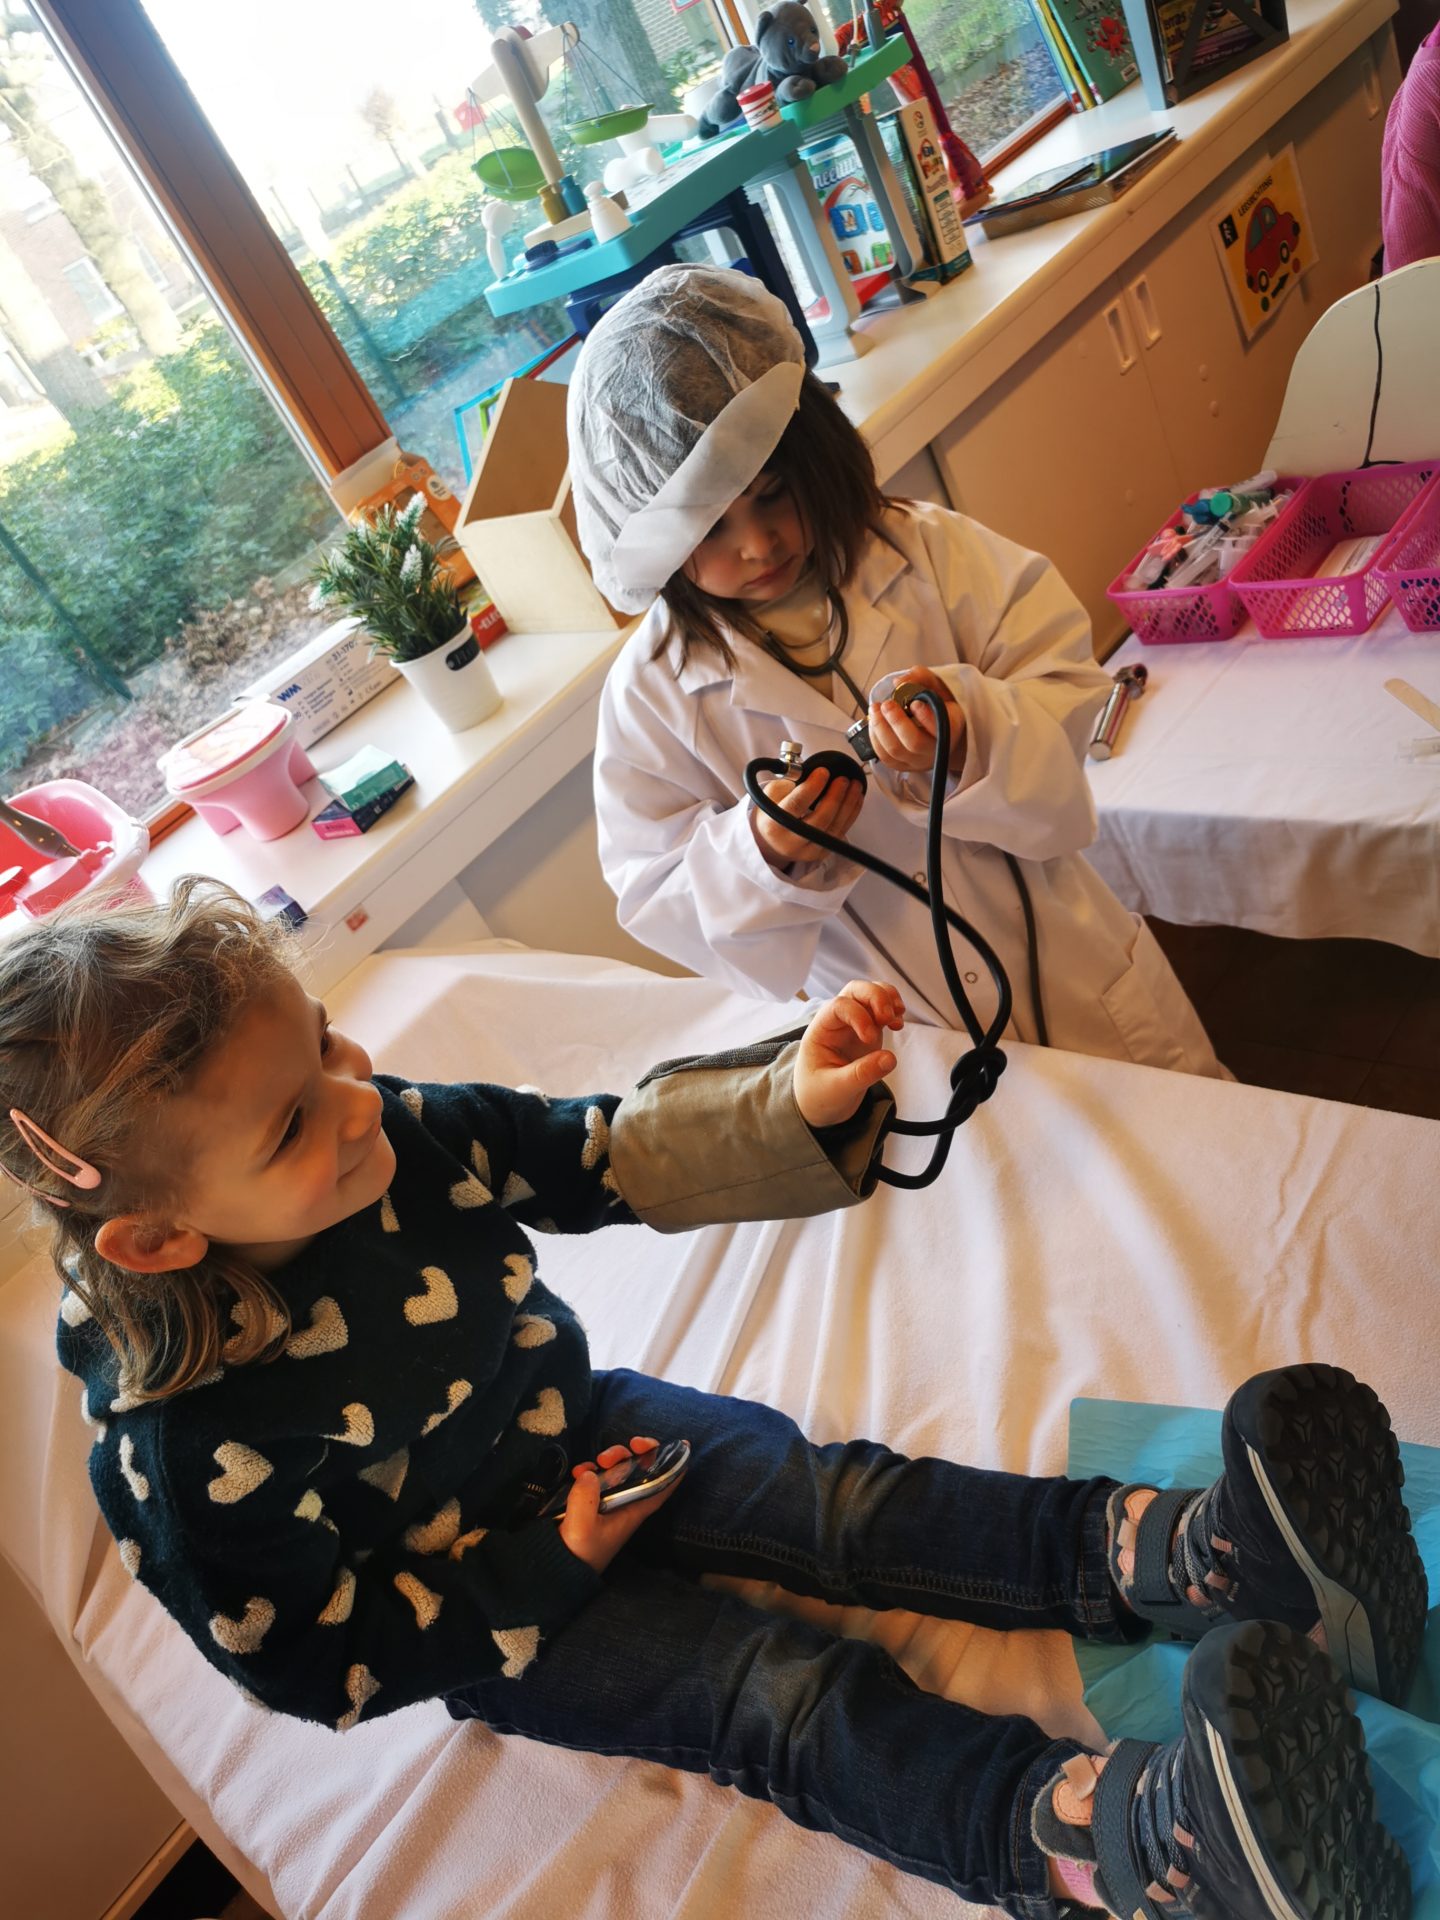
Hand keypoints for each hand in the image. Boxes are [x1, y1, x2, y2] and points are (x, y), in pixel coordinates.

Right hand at [557, 1437, 683, 1573]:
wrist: (561, 1570)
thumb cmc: (579, 1552)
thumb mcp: (582, 1527)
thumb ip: (585, 1498)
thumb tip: (589, 1473)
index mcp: (634, 1510)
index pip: (663, 1487)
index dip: (675, 1467)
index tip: (681, 1446)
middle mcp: (626, 1504)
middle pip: (638, 1471)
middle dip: (628, 1455)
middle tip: (607, 1456)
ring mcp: (609, 1502)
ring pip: (618, 1472)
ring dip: (608, 1461)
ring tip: (590, 1464)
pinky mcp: (592, 1503)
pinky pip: (596, 1479)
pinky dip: (589, 1470)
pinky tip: (577, 1472)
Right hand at [752, 768, 863, 869]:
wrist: (770, 841)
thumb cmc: (771, 815)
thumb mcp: (769, 796)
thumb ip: (788, 784)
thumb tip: (813, 775)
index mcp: (774, 825)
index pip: (796, 805)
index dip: (812, 787)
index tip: (823, 772)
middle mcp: (791, 842)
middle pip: (820, 819)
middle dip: (835, 797)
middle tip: (843, 779)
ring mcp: (808, 851)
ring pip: (835, 828)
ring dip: (848, 804)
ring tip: (854, 786)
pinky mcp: (821, 853)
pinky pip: (841, 833)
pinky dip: (851, 814)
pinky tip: (855, 799)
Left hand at [794, 980, 903, 1128]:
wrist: (820, 1106)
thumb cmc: (819, 1096)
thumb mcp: (836, 1090)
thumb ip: (861, 1075)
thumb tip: (890, 1058)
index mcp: (820, 1031)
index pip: (838, 1006)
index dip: (858, 1016)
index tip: (870, 1039)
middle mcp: (836, 1022)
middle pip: (855, 991)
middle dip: (875, 996)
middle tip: (889, 1017)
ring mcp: (853, 1025)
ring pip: (870, 994)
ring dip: (887, 999)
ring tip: (897, 1019)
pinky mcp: (869, 1032)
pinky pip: (881, 1010)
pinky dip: (893, 1010)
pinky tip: (898, 1024)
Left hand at [866, 667, 965, 776]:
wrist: (940, 731)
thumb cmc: (938, 705)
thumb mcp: (936, 686)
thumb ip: (921, 678)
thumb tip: (898, 682)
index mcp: (951, 728)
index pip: (940, 727)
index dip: (926, 717)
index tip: (914, 702)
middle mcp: (936, 749)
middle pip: (914, 743)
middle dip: (897, 722)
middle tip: (886, 704)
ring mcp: (919, 760)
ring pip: (896, 751)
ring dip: (880, 729)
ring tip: (875, 709)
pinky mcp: (904, 766)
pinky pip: (885, 758)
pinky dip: (875, 739)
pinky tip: (874, 723)